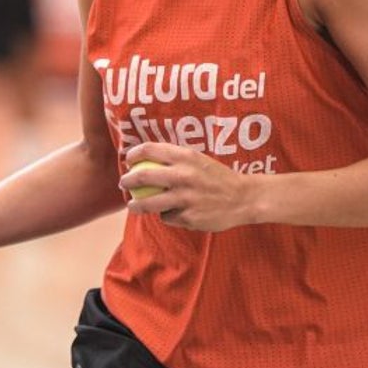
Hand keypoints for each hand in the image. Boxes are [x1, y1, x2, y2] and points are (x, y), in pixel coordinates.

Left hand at [121, 143, 259, 231]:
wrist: (243, 198)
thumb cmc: (218, 177)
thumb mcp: (199, 160)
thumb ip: (176, 160)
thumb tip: (148, 159)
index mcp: (186, 157)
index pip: (149, 150)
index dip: (134, 155)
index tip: (129, 160)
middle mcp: (183, 176)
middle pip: (143, 176)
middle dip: (127, 181)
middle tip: (124, 183)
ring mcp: (185, 198)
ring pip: (149, 203)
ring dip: (136, 205)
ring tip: (133, 205)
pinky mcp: (188, 217)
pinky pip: (167, 216)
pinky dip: (167, 215)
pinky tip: (171, 213)